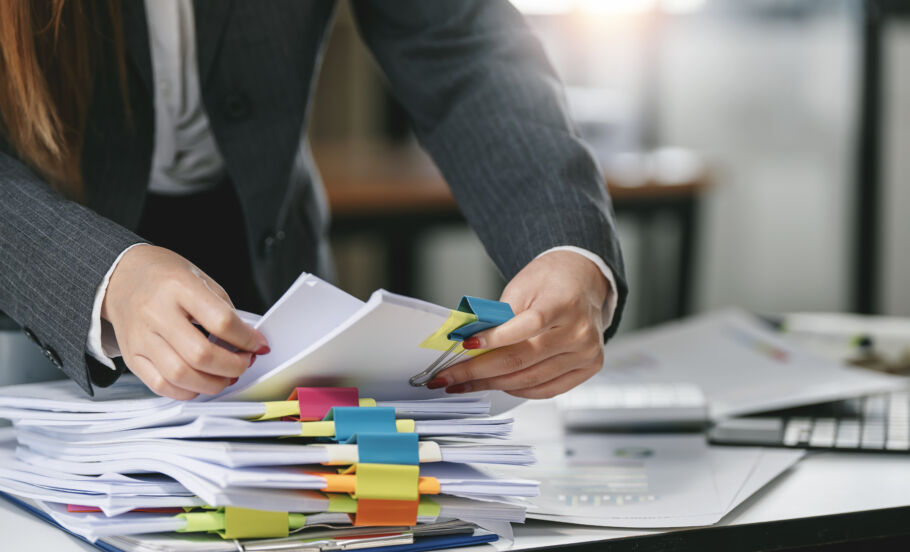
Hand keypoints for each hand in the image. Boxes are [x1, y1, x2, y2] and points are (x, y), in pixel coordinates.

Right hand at [102, 245, 268, 398]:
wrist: (121, 276)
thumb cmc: (164, 276)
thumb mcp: (201, 279)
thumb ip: (224, 310)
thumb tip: (247, 341)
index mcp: (179, 288)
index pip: (221, 321)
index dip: (247, 339)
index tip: (259, 344)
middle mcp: (156, 313)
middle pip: (201, 355)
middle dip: (233, 366)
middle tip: (244, 362)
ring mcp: (141, 337)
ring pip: (181, 376)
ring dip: (213, 383)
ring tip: (226, 376)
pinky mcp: (132, 356)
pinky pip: (161, 386)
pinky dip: (187, 391)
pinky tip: (201, 382)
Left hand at [429, 251, 608, 398]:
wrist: (583, 282)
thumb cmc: (551, 281)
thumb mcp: (522, 286)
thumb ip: (500, 316)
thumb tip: (470, 344)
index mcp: (564, 304)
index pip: (528, 325)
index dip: (494, 339)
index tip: (465, 346)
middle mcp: (579, 332)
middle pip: (522, 359)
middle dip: (479, 371)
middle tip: (449, 377)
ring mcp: (585, 354)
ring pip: (530, 380)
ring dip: (492, 384)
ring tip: (465, 383)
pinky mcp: (587, 368)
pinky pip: (546, 390)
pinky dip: (518, 390)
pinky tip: (497, 385)